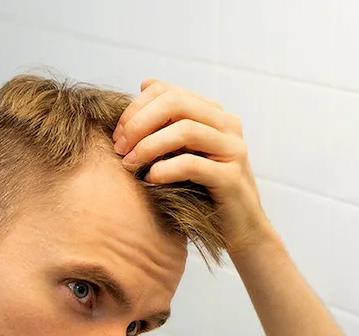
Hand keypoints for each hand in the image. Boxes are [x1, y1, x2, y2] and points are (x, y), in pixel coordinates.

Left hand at [113, 79, 271, 253]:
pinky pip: (192, 164)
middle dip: (139, 122)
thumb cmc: (205, 190)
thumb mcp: (185, 150)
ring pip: (185, 130)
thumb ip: (169, 120)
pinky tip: (150, 179)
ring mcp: (233, 150)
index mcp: (215, 113)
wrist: (240, 228)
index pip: (169, 91)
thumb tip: (144, 83)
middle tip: (120, 147)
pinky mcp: (231, 178)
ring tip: (130, 164)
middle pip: (176, 103)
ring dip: (149, 146)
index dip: (137, 108)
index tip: (118, 133)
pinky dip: (165, 170)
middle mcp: (228, 125)